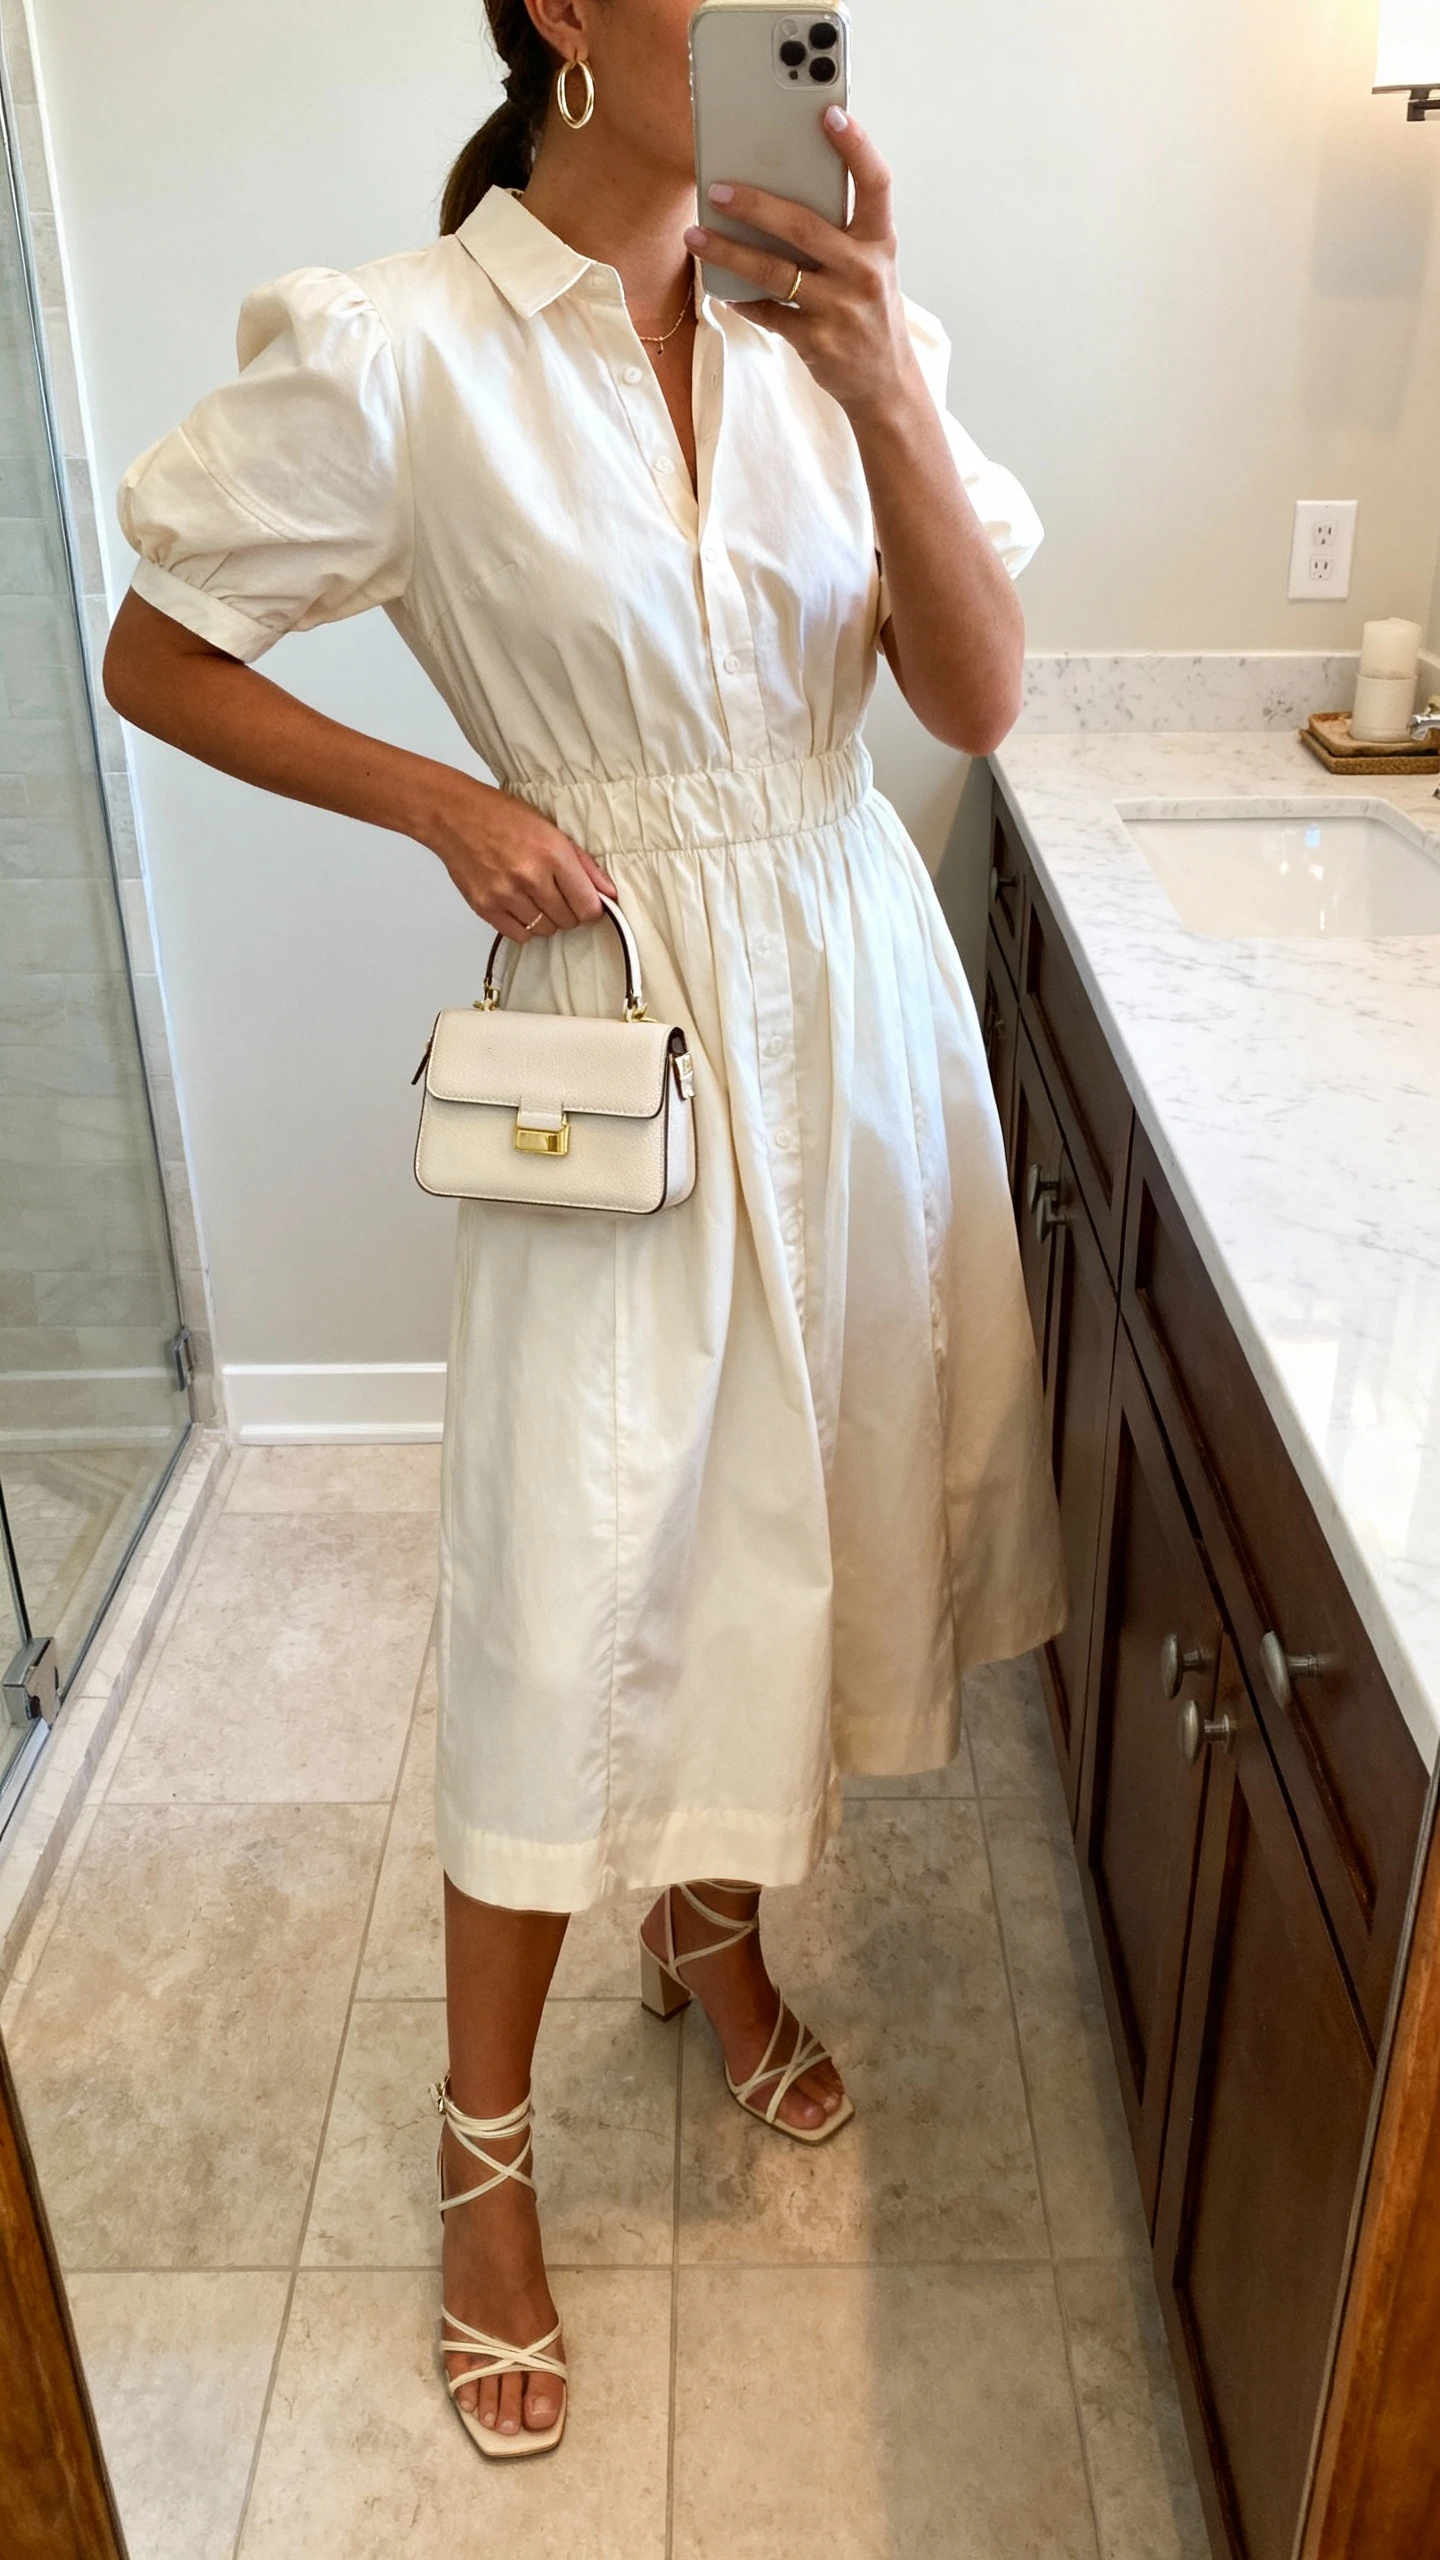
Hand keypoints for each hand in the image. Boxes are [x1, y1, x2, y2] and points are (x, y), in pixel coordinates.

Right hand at [423, 771, 616, 940]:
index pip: (588, 906)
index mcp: (553, 854)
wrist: (456, 816)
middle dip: (569, 912)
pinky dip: (525, 927)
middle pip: (568, 921)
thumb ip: (584, 865)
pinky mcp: (486, 907)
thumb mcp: (552, 830)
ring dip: (546, 919)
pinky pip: (519, 935)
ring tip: (535, 896)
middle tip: (557, 894)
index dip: (591, 908)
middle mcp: (530, 877)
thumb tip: (608, 893)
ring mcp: (505, 895)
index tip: (586, 903)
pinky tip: (520, 907)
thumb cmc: (503, 817)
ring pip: (545, 930)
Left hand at [684, 109, 917, 420]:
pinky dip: (741, 299)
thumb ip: (839, 231)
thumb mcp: (870, 265)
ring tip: (696, 235)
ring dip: (729, 252)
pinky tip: (721, 288)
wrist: (885, 382)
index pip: (875, 183)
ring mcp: (840, 308)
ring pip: (775, 272)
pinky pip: (768, 312)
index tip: (829, 113)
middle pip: (804, 226)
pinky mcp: (817, 341)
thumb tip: (777, 191)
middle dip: (756, 205)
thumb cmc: (869, 311)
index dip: (856, 146)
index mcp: (880, 242)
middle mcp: (864, 271)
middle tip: (718, 189)